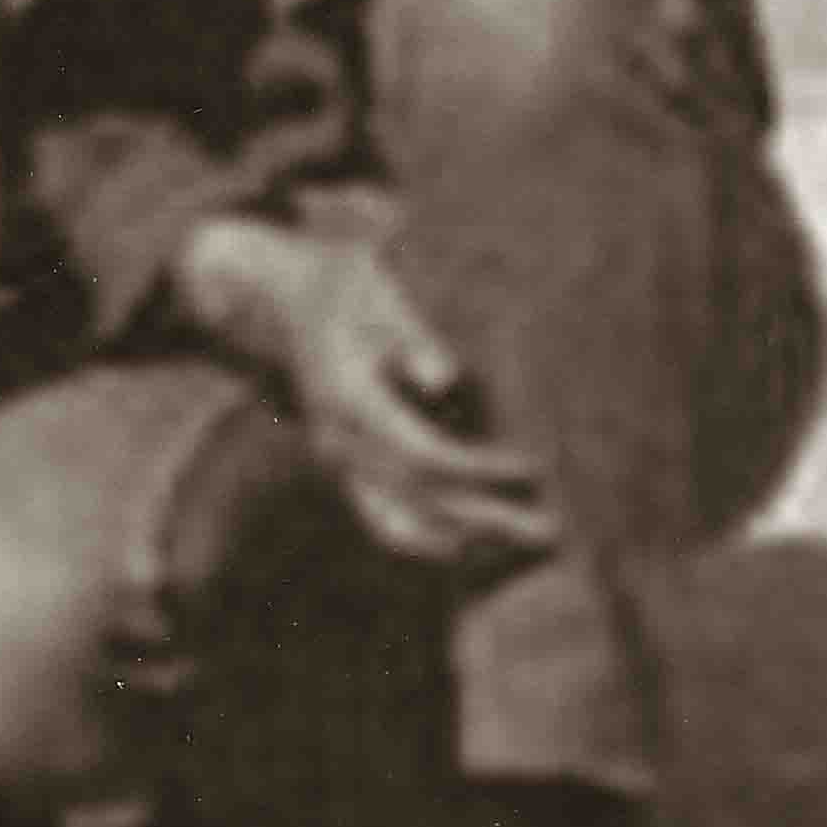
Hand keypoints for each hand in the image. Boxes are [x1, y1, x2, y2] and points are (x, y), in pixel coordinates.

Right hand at [180, 217, 555, 566]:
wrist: (275, 293)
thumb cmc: (341, 283)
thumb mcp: (371, 290)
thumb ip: (408, 334)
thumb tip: (444, 379)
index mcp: (347, 399)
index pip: (423, 454)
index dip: (481, 469)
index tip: (533, 466)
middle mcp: (337, 440)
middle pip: (418, 498)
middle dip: (487, 517)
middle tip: (551, 529)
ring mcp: (337, 458)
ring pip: (398, 522)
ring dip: (463, 537)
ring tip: (522, 543)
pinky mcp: (345, 464)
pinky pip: (384, 519)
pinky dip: (429, 537)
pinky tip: (475, 543)